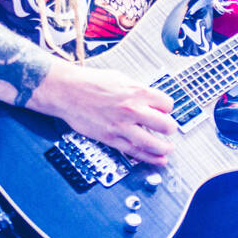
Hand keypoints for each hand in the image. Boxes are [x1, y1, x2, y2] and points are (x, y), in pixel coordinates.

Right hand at [40, 66, 177, 165]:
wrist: (67, 91)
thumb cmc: (89, 82)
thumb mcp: (120, 78)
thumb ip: (137, 90)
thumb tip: (150, 98)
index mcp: (136, 92)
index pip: (167, 104)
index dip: (167, 108)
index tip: (165, 110)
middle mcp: (132, 110)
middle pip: (165, 125)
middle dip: (170, 128)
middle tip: (169, 129)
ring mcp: (122, 126)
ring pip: (153, 143)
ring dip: (164, 148)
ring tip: (168, 149)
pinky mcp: (111, 138)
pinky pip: (134, 152)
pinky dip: (149, 158)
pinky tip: (158, 159)